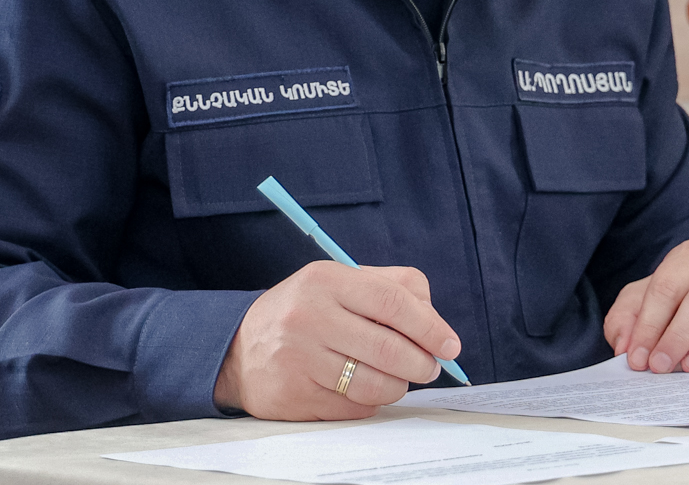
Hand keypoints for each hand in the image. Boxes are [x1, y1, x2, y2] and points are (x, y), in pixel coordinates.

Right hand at [213, 261, 461, 419]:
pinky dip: (369, 402)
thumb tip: (435, 321)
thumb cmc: (303, 312)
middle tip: (430, 367)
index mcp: (325, 280)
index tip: (450, 345)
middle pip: (389, 348)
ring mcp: (300, 358)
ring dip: (398, 386)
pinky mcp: (296, 395)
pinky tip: (361, 389)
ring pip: (376, 384)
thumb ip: (388, 288)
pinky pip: (355, 408)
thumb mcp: (337, 282)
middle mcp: (309, 316)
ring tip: (396, 378)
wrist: (238, 349)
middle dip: (422, 364)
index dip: (430, 326)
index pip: (392, 301)